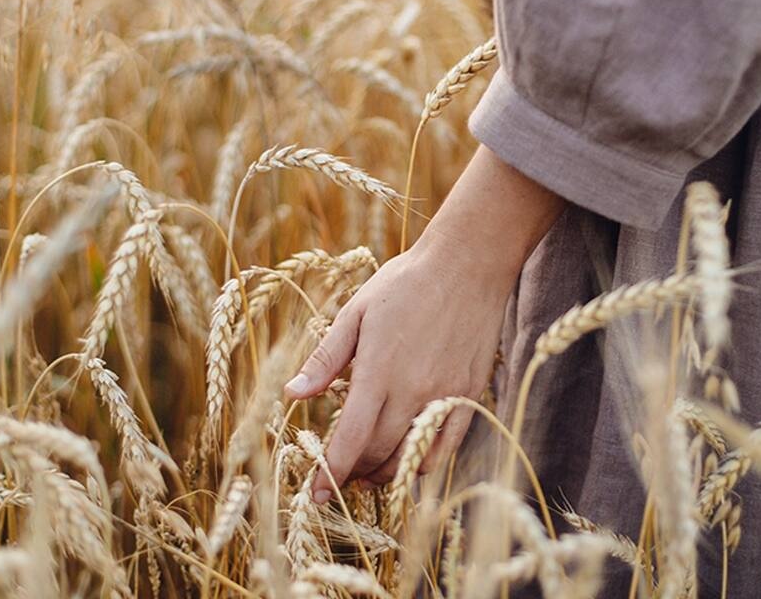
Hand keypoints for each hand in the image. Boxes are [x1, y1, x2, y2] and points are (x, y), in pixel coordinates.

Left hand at [284, 240, 510, 501]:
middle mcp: (413, 391)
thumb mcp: (356, 312)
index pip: (350, 439)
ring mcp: (444, 396)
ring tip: (368, 476)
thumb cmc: (406, 283)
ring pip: (411, 458)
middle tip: (338, 478)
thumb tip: (292, 395)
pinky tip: (408, 463)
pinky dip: (424, 465)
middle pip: (378, 453)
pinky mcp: (468, 395)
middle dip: (353, 473)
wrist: (468, 265)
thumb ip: (325, 359)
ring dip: (385, 475)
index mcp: (379, 371)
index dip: (329, 472)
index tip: (314, 495)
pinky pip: (446, 447)